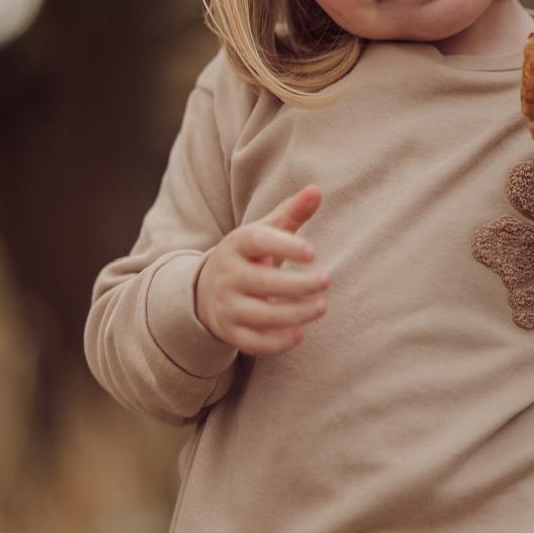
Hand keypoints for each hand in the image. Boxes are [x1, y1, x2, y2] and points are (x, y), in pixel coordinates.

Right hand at [194, 183, 331, 354]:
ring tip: (321, 307)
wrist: (207, 291)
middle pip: (262, 282)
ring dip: (294, 314)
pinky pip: (253, 343)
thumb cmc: (250, 256)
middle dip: (297, 284)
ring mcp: (227, 305)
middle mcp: (228, 275)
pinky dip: (277, 343)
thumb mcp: (265, 231)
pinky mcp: (230, 332)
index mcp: (237, 245)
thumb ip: (291, 212)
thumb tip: (316, 190)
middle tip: (326, 280)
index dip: (285, 246)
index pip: (257, 241)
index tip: (312, 252)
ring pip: (261, 315)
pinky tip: (300, 334)